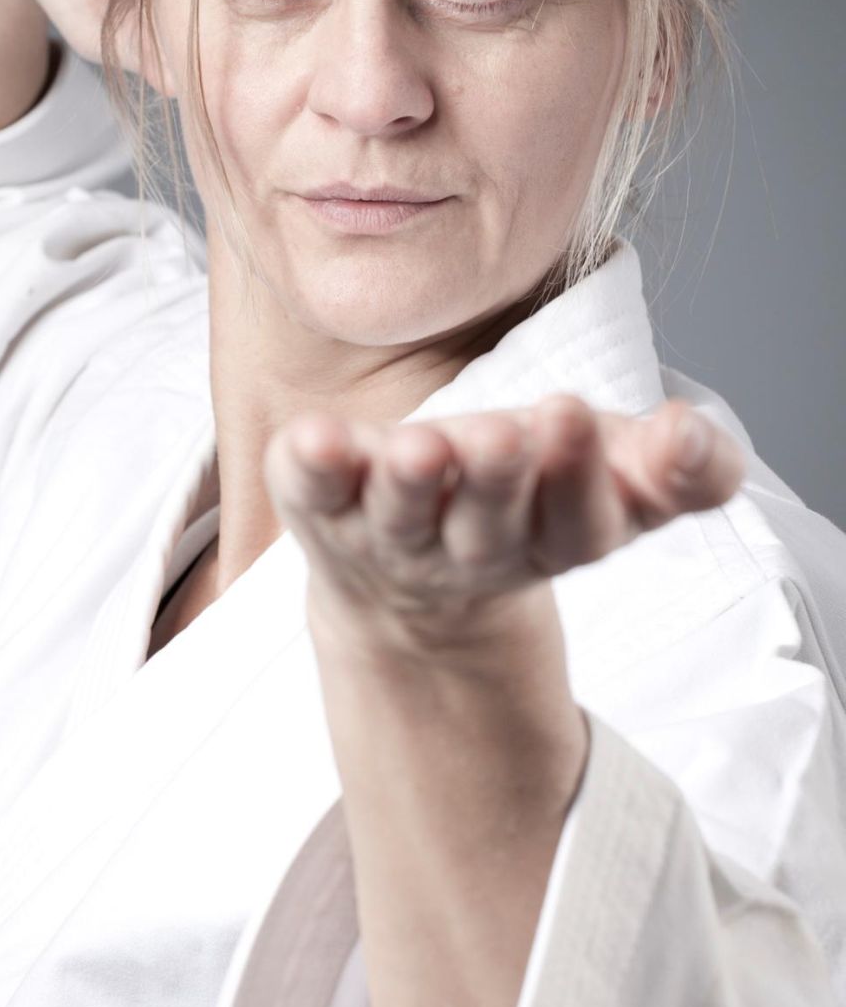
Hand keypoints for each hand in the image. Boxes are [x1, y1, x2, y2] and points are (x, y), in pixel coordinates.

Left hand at [263, 394, 745, 659]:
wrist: (411, 593)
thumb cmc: (527, 502)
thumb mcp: (617, 483)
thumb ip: (678, 469)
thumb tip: (695, 435)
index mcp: (552, 540)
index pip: (579, 525)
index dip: (580, 476)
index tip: (574, 412)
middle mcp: (469, 549)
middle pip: (489, 525)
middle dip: (499, 480)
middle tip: (505, 432)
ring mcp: (390, 535)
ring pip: (400, 516)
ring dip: (409, 483)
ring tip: (418, 448)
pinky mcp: (324, 512)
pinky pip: (312, 495)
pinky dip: (310, 469)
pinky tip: (312, 437)